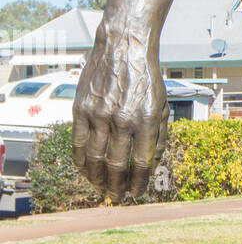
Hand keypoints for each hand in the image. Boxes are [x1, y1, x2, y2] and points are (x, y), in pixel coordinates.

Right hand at [72, 25, 167, 201]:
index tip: (137, 193)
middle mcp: (122, 119)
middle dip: (117, 185)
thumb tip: (152, 166)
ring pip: (94, 158)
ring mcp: (99, 114)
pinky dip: (81, 161)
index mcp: (146, 119)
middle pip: (116, 165)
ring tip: (101, 188)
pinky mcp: (81, 109)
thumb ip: (158, 136)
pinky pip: (78, 143)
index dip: (139, 182)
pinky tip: (85, 171)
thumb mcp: (162, 105)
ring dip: (97, 178)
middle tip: (117, 197)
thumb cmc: (146, 78)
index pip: (141, 162)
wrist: (124, 47)